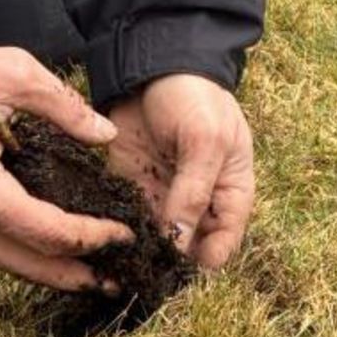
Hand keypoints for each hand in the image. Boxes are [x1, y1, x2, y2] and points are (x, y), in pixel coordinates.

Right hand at [0, 38, 132, 291]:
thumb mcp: (5, 71)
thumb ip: (61, 104)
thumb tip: (104, 134)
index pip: (49, 233)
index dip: (93, 238)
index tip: (125, 235)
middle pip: (28, 267)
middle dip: (76, 276)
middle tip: (117, 281)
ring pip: (2, 263)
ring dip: (46, 270)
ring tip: (87, 272)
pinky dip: (14, 252)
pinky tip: (39, 248)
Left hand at [108, 74, 253, 268]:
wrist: (153, 64)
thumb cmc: (195, 97)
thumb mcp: (204, 142)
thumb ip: (194, 192)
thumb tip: (181, 246)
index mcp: (230, 192)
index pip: (224, 241)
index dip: (206, 258)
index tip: (183, 269)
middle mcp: (198, 202)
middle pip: (187, 247)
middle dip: (169, 260)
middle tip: (147, 272)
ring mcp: (164, 197)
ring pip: (154, 240)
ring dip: (140, 251)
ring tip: (124, 262)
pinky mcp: (131, 188)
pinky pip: (127, 220)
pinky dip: (118, 230)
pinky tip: (106, 239)